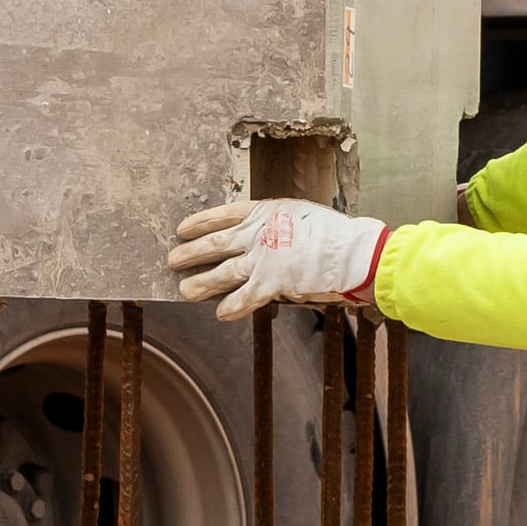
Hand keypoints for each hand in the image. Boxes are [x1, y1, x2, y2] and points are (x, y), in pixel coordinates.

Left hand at [167, 195, 384, 320]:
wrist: (354, 252)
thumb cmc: (335, 234)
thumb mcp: (300, 216)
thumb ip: (276, 227)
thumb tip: (259, 237)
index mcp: (266, 212)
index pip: (224, 214)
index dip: (200, 222)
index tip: (182, 228)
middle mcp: (258, 234)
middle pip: (215, 244)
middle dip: (191, 253)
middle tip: (172, 260)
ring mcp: (263, 259)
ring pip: (223, 272)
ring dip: (202, 283)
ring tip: (184, 290)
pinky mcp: (271, 282)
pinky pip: (245, 297)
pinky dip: (232, 306)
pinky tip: (220, 313)